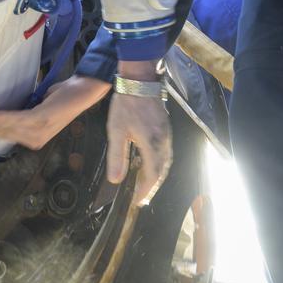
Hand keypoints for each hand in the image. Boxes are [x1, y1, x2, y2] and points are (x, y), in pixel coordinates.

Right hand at [0, 75, 110, 149]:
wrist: (81, 92)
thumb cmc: (62, 98)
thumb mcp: (40, 108)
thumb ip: (25, 114)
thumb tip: (6, 113)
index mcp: (36, 138)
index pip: (8, 136)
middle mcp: (36, 139)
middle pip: (5, 134)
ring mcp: (39, 131)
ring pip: (7, 127)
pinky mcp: (41, 120)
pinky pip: (16, 120)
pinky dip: (1, 117)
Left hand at [107, 92, 171, 206]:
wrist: (140, 81)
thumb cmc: (126, 105)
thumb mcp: (116, 131)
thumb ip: (116, 157)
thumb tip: (116, 180)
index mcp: (152, 145)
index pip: (152, 175)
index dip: (146, 190)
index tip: (138, 201)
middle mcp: (164, 142)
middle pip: (162, 171)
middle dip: (153, 186)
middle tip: (142, 197)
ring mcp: (167, 135)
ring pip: (166, 162)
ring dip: (157, 176)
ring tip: (145, 185)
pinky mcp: (166, 129)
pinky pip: (166, 153)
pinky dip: (159, 164)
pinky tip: (150, 164)